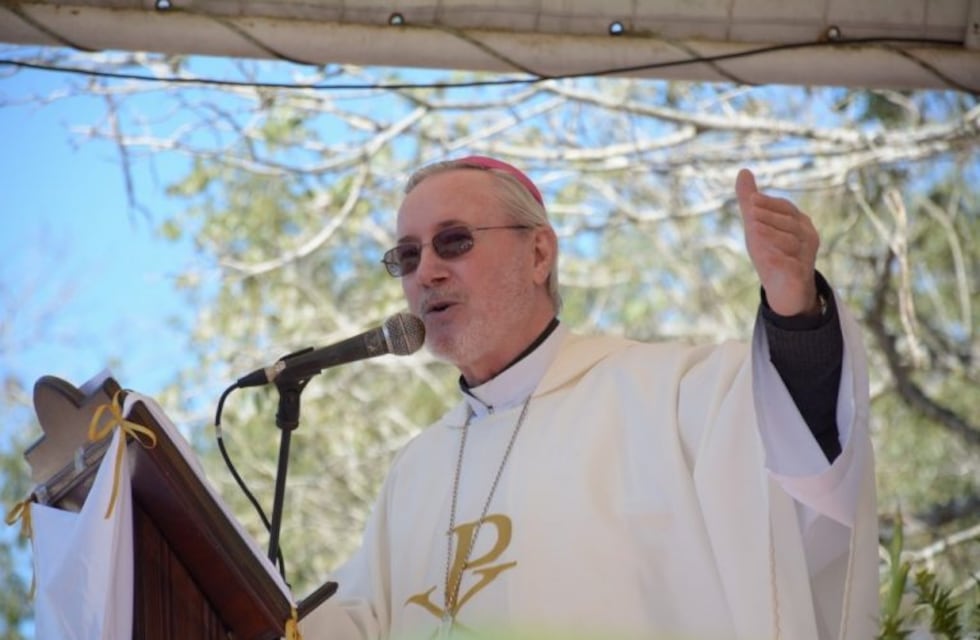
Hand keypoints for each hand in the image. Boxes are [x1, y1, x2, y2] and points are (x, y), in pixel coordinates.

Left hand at [735, 169, 819, 316]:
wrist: (784, 289)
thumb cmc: (771, 251)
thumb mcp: (757, 225)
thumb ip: (750, 201)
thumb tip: (743, 171)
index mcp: (799, 222)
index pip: (786, 208)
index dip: (769, 203)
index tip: (751, 200)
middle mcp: (807, 237)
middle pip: (789, 223)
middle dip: (769, 217)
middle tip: (750, 213)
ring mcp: (806, 256)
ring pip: (790, 242)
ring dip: (772, 235)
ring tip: (754, 231)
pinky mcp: (800, 276)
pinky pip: (790, 266)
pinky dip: (777, 259)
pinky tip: (765, 256)